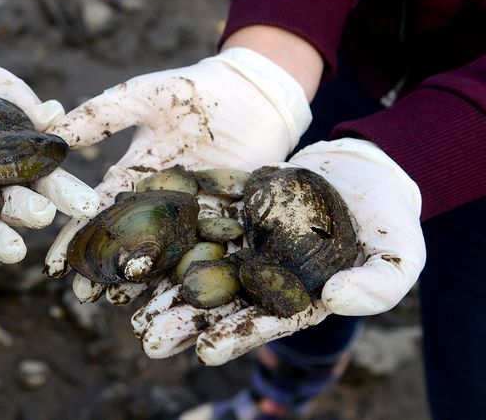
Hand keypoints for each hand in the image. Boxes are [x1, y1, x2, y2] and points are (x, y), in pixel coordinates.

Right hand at [42, 47, 311, 304]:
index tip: (54, 265)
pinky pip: (208, 252)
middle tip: (84, 296)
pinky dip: (192, 273)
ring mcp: (193, 218)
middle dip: (104, 268)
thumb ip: (99, 116)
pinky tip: (178, 294)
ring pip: (163, 254)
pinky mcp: (229, 223)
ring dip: (143, 280)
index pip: (96, 212)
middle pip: (126, 241)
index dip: (75, 238)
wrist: (257, 93)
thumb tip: (51, 135)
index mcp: (133, 178)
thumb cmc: (195, 91)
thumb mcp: (141, 97)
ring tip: (122, 305)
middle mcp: (159, 204)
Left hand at [136, 138, 425, 364]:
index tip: (206, 354)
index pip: (263, 323)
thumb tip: (339, 301)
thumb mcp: (398, 257)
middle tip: (148, 339)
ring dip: (163, 279)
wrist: (366, 173)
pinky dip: (169, 222)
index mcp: (297, 295)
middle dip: (183, 320)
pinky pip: (196, 212)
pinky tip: (138, 230)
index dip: (236, 338)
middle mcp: (261, 272)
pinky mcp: (230, 204)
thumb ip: (375, 286)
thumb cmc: (390, 223)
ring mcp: (242, 238)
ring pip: (196, 260)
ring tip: (127, 299)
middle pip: (218, 300)